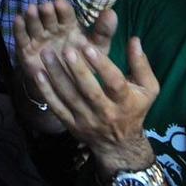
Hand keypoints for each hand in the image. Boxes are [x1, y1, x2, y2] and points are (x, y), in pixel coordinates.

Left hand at [13, 0, 156, 167]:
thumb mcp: (148, 89)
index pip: (114, 83)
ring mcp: (86, 120)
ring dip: (56, 76)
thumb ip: (141, 64)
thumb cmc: (134, 109)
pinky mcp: (71, 124)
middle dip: (77, 70)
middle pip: (89, 91)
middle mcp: (105, 112)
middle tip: (66, 49)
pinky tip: (37, 73)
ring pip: (69, 97)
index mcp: (125, 101)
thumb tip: (134, 40)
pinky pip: (56, 107)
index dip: (102, 65)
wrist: (119, 144)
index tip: (89, 46)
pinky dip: (46, 91)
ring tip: (46, 54)